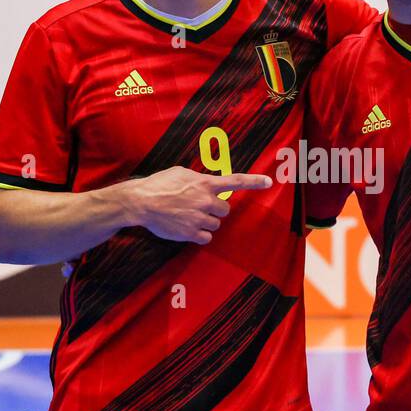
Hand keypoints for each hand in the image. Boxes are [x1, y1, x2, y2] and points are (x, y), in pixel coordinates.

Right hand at [123, 166, 271, 243]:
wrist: (141, 202)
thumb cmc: (158, 184)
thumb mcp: (180, 173)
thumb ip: (198, 179)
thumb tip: (206, 184)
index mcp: (205, 183)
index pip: (234, 181)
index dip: (253, 182)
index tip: (269, 181)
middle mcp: (205, 200)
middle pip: (224, 210)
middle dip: (214, 209)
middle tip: (198, 207)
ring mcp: (199, 218)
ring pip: (215, 224)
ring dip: (205, 222)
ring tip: (187, 216)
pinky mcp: (191, 233)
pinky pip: (206, 237)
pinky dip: (199, 234)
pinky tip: (186, 227)